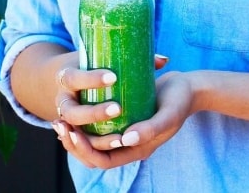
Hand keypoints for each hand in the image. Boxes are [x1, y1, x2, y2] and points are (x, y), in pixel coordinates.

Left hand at [53, 70, 195, 168]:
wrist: (189, 88)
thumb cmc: (180, 100)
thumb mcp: (169, 115)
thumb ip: (151, 128)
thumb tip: (126, 139)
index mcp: (137, 149)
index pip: (102, 160)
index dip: (84, 150)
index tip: (72, 132)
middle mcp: (128, 144)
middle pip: (93, 155)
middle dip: (73, 144)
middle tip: (59, 125)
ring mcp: (124, 130)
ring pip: (93, 142)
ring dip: (75, 135)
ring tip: (60, 119)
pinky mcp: (123, 116)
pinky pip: (98, 126)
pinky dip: (84, 122)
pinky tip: (74, 108)